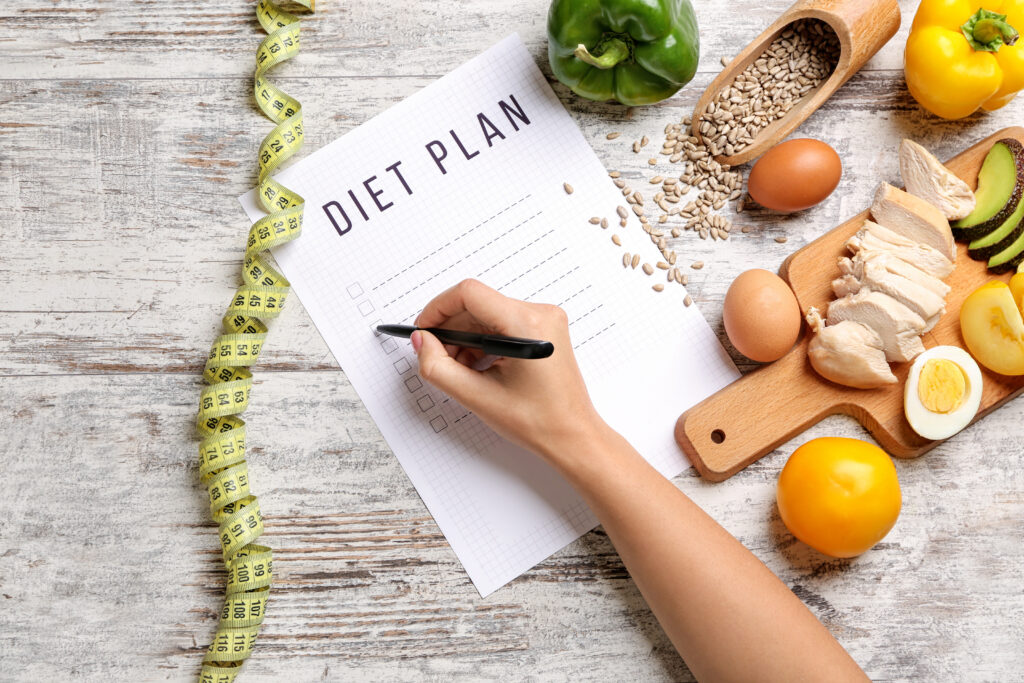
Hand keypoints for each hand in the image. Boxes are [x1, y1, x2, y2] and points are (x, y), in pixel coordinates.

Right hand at [411, 279, 606, 460]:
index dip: (438, 308)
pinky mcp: (544, 329)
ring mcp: (545, 320)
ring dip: (465, 338)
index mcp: (527, 325)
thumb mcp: (477, 397)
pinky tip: (476, 367)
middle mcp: (540, 314)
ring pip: (488, 314)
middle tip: (436, 356)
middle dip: (451, 329)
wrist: (572, 436)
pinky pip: (502, 323)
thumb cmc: (538, 421)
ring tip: (459, 370)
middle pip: (478, 304)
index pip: (469, 293)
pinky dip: (483, 342)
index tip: (424, 330)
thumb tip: (422, 342)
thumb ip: (438, 367)